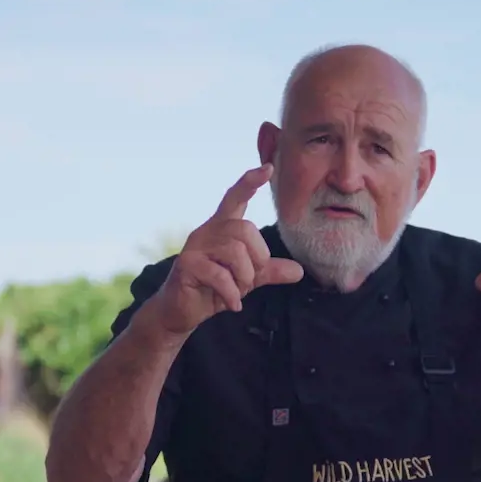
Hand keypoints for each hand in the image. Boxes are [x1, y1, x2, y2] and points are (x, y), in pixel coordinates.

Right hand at [143, 164, 304, 337]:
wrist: (181, 312)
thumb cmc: (213, 290)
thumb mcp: (246, 280)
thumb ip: (269, 272)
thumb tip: (299, 271)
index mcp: (222, 229)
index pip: (235, 198)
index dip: (249, 183)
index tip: (267, 168)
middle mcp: (207, 231)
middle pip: (244, 229)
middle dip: (257, 257)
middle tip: (250, 280)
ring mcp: (194, 246)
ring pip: (234, 251)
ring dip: (244, 278)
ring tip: (237, 292)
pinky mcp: (187, 265)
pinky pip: (220, 275)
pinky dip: (231, 293)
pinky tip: (232, 304)